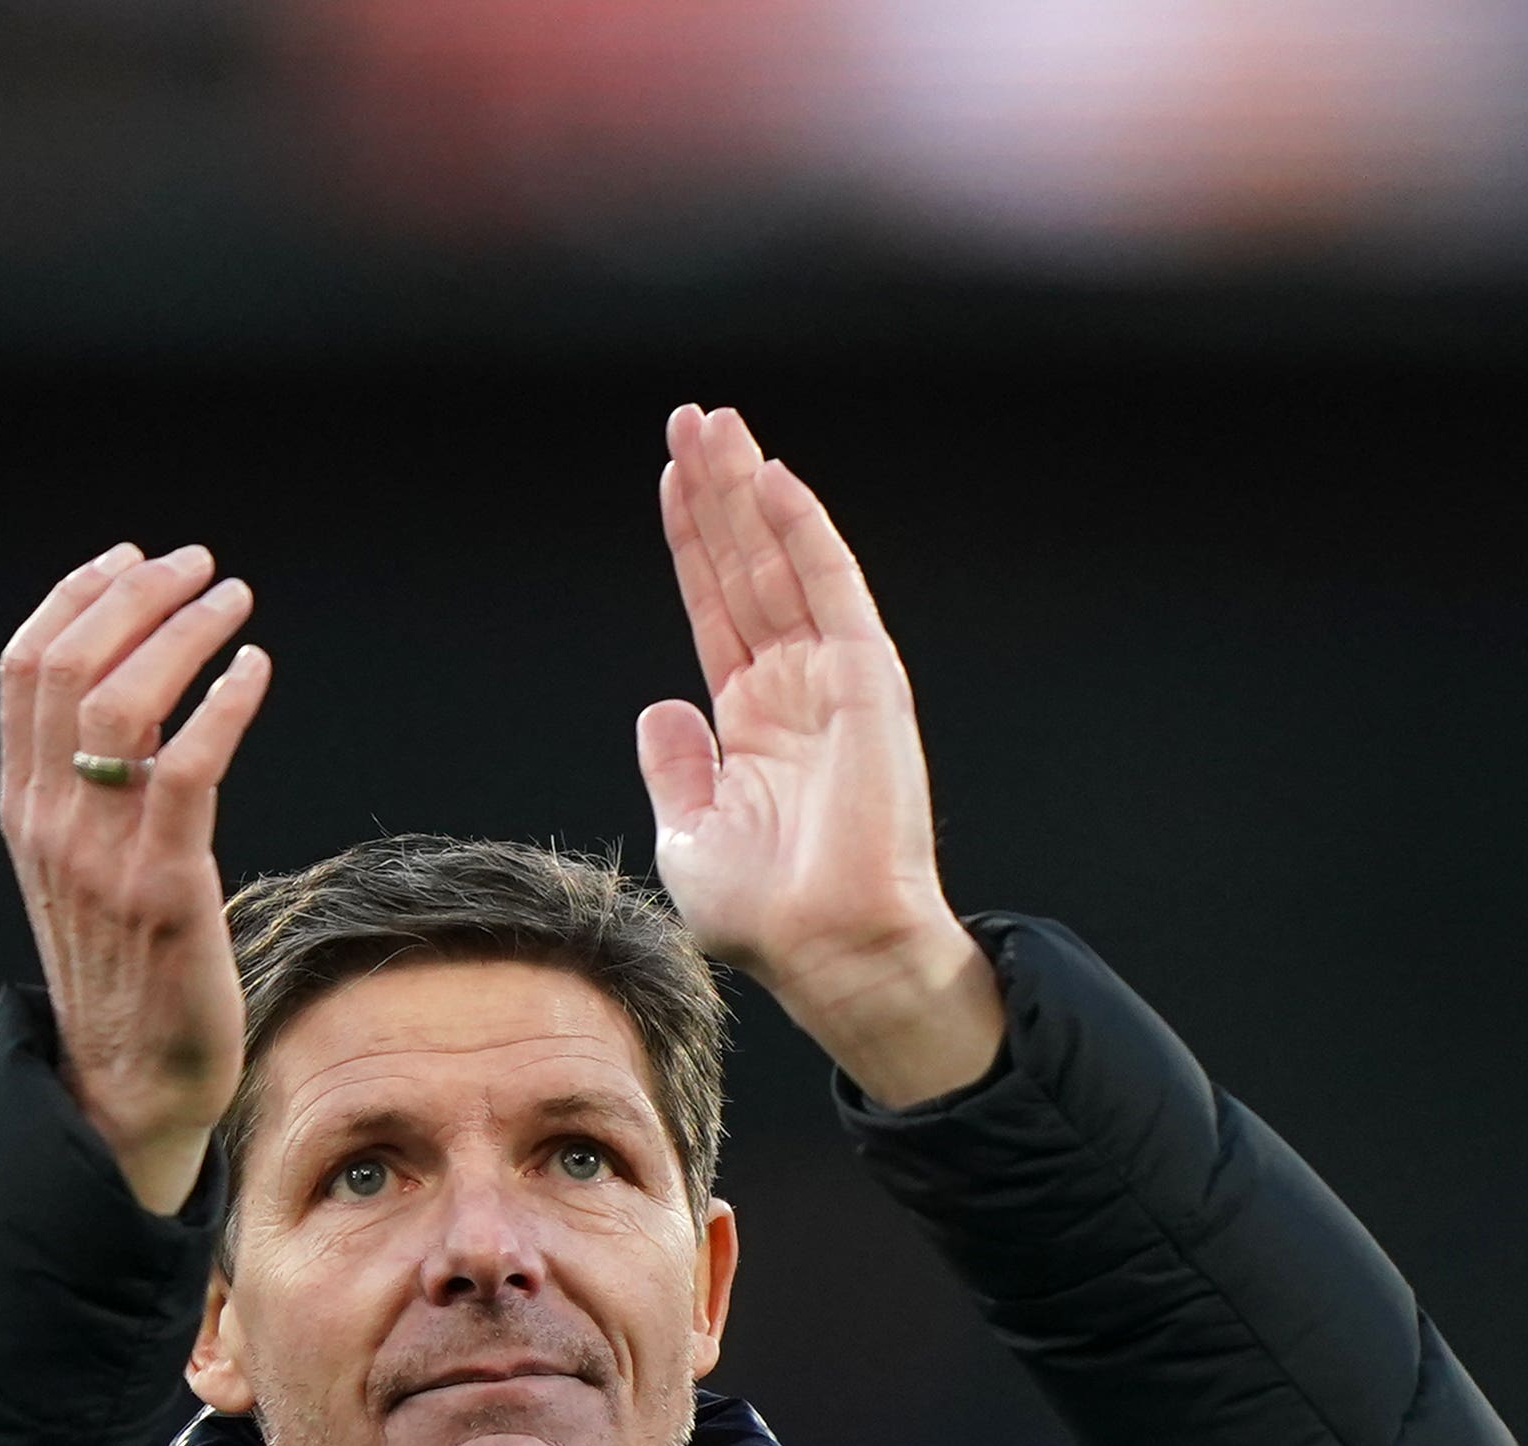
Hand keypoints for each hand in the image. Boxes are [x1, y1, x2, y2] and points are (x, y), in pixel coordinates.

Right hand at [0, 542, 273, 1215]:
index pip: (23, 670)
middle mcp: (50, 823)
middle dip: (139, 596)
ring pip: (123, 704)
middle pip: (73, 667)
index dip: (75, 598)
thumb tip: (135, 698)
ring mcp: (102, 856)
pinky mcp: (164, 889)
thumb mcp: (82, 865)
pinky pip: (186, 769)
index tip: (131, 560)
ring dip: (184, 634)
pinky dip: (223, 705)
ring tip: (235, 601)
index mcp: (23, 809)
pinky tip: (255, 672)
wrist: (130, 1083)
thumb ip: (87, 788)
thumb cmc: (125, 969)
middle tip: (202, 567)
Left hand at [636, 405, 1003, 1109]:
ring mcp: (830, 679)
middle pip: (745, 566)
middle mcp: (792, 689)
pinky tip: (772, 477)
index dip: (691, 541)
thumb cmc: (766, 919)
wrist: (829, 948)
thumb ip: (677, 769)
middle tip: (689, 416)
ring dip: (750, 490)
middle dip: (717, 491)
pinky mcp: (865, 679)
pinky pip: (832, 586)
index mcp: (751, 724)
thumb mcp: (691, 839)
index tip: (669, 478)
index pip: (714, 608)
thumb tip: (661, 706)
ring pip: (782, 561)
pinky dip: (805, 530)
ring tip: (715, 423)